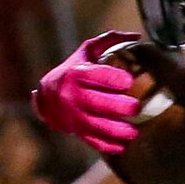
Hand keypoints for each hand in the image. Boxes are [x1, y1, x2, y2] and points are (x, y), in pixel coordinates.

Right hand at [31, 33, 143, 150]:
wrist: (47, 96)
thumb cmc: (73, 70)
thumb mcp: (86, 52)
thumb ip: (109, 42)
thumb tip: (137, 36)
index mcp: (76, 73)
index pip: (95, 75)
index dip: (112, 78)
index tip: (129, 81)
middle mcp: (72, 95)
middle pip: (98, 103)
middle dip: (119, 107)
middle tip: (136, 107)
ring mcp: (73, 116)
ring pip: (96, 126)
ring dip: (117, 131)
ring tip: (134, 132)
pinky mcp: (76, 131)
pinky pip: (91, 140)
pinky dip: (107, 145)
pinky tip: (122, 146)